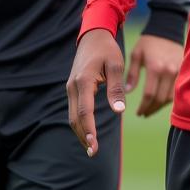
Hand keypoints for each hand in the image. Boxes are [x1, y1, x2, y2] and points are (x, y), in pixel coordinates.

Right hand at [66, 29, 125, 157]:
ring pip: (72, 116)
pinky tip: (88, 133)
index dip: (89, 129)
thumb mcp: (116, 65)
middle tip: (93, 153)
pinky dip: (80, 123)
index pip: (85, 110)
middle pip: (75, 118)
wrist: (93, 36)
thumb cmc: (107, 50)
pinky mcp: (73, 89)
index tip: (93, 144)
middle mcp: (73, 86)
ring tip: (91, 148)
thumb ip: (116, 88)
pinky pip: (74, 110)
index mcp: (84, 80)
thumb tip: (119, 110)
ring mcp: (71, 88)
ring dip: (80, 132)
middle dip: (83, 136)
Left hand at [127, 34, 182, 116]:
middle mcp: (169, 71)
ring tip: (152, 109)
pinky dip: (170, 98)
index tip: (138, 113)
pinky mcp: (184, 70)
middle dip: (151, 109)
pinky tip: (162, 101)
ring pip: (172, 97)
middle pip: (161, 99)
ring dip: (161, 106)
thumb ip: (131, 74)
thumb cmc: (148, 42)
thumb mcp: (136, 55)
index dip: (143, 107)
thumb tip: (127, 92)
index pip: (150, 95)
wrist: (166, 30)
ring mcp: (179, 71)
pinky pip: (178, 90)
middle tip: (144, 113)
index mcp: (155, 67)